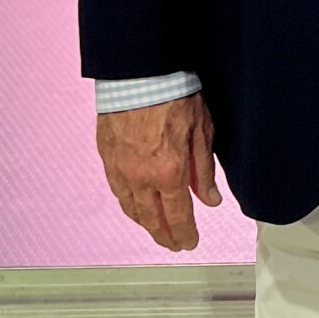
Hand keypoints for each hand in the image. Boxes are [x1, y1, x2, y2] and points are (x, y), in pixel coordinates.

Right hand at [95, 93, 220, 253]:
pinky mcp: (107, 156)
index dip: (185, 234)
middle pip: (151, 219)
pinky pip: (117, 190)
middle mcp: (141, 177)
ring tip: (156, 229)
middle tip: (173, 244)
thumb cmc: (173, 95)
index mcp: (169, 173)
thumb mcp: (202, 132)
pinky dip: (128, 204)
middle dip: (164, 235)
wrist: (138, 73)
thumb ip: (204, 171)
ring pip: (131, 208)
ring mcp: (120, 169)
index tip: (189, 243)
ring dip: (145, 223)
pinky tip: (134, 206)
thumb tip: (211, 200)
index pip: (178, 217)